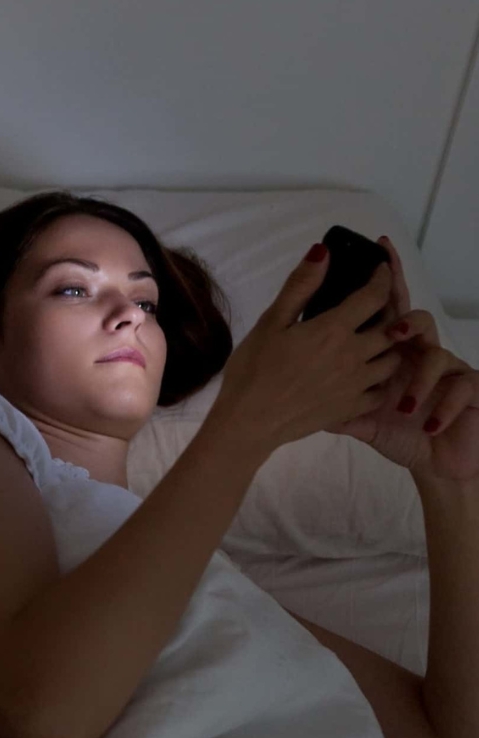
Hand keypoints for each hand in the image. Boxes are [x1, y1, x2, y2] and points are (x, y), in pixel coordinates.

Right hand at [211, 242, 401, 453]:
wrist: (250, 422)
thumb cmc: (253, 370)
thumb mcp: (270, 323)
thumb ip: (300, 287)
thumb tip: (323, 252)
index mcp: (334, 330)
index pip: (373, 297)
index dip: (381, 278)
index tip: (380, 269)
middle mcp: (355, 355)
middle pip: (390, 328)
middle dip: (389, 313)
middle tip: (376, 308)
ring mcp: (357, 384)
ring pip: (391, 359)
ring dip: (388, 346)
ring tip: (373, 341)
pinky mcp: (352, 407)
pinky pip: (379, 390)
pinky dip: (378, 380)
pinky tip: (364, 376)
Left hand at [330, 237, 478, 480]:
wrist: (436, 465)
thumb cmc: (395, 433)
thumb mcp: (355, 413)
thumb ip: (332, 388)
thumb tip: (297, 370)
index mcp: (387, 353)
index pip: (384, 308)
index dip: (383, 280)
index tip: (378, 251)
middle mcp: (417, 355)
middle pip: (414, 323)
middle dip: (406, 322)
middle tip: (394, 330)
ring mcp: (445, 372)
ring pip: (435, 355)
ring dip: (420, 376)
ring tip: (404, 398)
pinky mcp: (468, 393)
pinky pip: (461, 388)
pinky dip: (443, 404)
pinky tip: (428, 423)